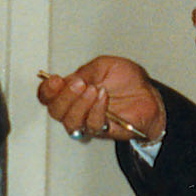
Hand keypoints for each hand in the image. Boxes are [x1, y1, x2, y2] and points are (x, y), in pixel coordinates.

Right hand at [36, 56, 164, 142]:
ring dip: (79, 105)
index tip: (55, 81)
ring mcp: (89, 121)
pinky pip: (93, 125)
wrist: (148, 94)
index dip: (47, 90)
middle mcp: (77, 109)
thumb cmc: (127, 80)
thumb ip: (86, 71)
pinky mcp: (104, 130)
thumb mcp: (104, 66)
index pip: (48, 96)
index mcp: (72, 91)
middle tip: (78, 84)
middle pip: (56, 111)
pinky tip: (103, 97)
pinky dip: (96, 110)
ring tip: (93, 90)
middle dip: (63, 97)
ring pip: (71, 122)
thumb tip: (71, 79)